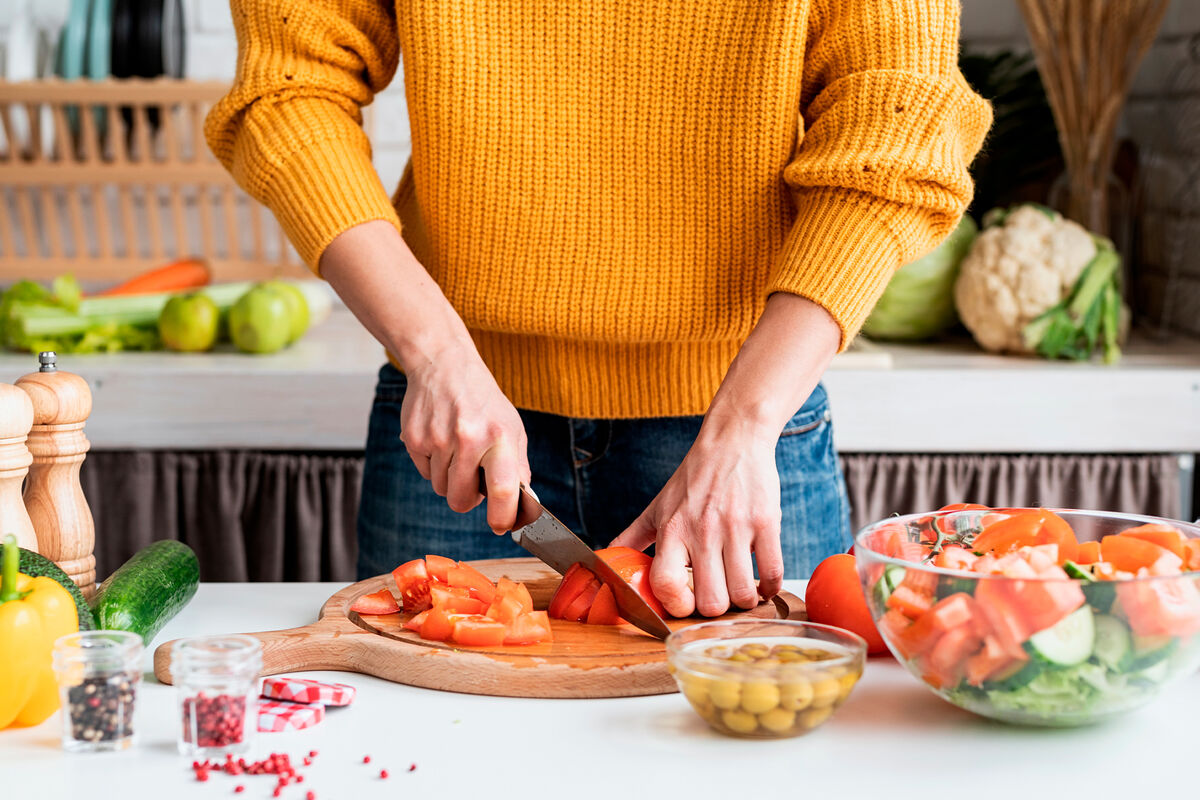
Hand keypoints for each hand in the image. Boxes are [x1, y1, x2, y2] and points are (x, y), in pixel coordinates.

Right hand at [318, 220, 530, 532]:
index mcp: (500, 437)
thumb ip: (518, 469)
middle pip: (461, 500)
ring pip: (441, 489)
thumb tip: (520, 510)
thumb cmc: (483, 402)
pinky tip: (441, 440)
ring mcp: (438, 439)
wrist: (445, 365)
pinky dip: (433, 465)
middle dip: (467, 500)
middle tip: (473, 480)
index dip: (502, 517)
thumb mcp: (512, 429)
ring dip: (450, 479)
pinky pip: (424, 474)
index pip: (504, 490)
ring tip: (457, 450)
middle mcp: (469, 438)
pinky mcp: (414, 438)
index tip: (501, 526)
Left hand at [611, 418, 784, 616]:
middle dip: (716, 610)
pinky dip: (771, 589)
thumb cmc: (694, 478)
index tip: (686, 603)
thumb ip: (632, 537)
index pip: (666, 584)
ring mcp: (736, 527)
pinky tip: (763, 584)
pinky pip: (773, 573)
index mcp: (673, 529)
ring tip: (741, 591)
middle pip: (711, 601)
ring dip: (745, 601)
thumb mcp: (657, 506)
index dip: (676, 605)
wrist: (732, 441)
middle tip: (718, 598)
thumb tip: (605, 562)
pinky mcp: (766, 522)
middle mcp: (703, 530)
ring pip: (743, 592)